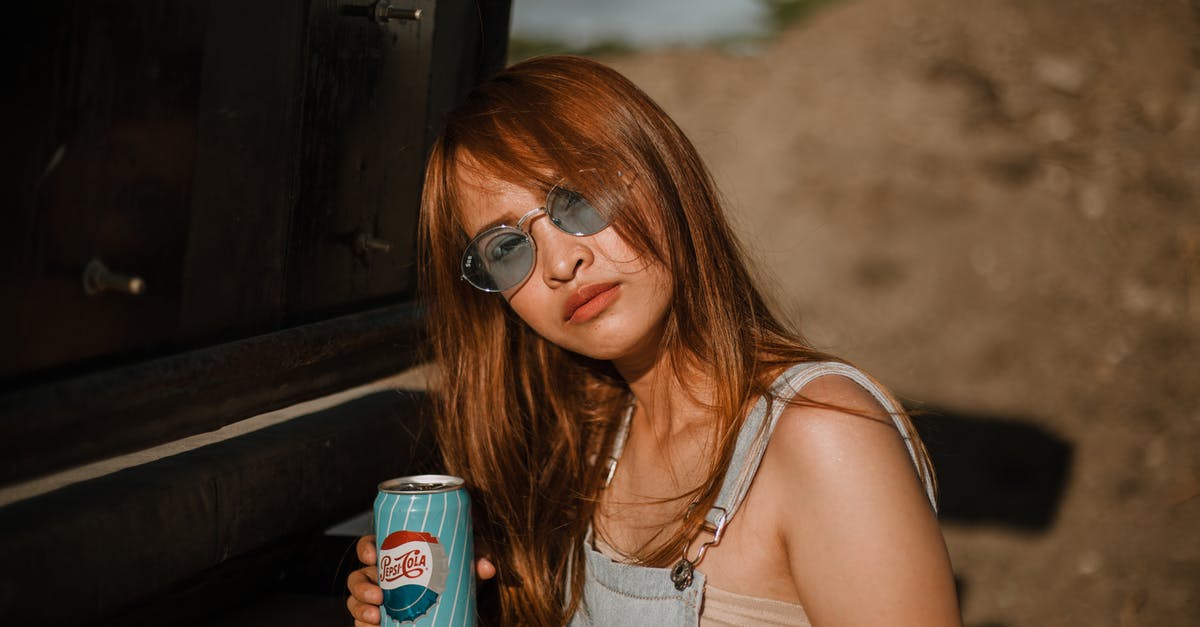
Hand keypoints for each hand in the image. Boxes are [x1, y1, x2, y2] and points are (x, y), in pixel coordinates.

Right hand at [345, 534, 496, 625]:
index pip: (370, 546)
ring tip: (376, 614)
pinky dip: (363, 624)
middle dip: (361, 585)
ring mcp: (377, 600)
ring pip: (355, 600)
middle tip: (378, 593)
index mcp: (394, 557)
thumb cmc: (450, 578)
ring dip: (360, 607)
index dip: (365, 548)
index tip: (373, 555)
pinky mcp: (378, 620)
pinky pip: (361, 621)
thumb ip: (474, 563)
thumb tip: (487, 567)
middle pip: (358, 576)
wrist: (450, 608)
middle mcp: (382, 577)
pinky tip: (375, 625)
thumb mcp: (462, 568)